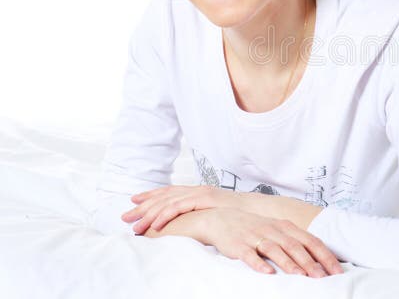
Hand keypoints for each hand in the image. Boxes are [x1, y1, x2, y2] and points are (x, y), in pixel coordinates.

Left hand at [121, 184, 238, 233]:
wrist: (255, 209)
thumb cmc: (236, 213)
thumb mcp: (214, 211)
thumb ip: (200, 212)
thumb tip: (188, 222)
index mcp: (196, 191)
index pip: (168, 192)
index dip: (150, 195)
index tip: (134, 201)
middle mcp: (195, 189)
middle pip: (163, 196)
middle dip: (142, 206)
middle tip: (125, 216)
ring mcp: (199, 193)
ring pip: (168, 202)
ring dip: (149, 215)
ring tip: (136, 226)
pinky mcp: (204, 199)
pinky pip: (180, 207)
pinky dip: (165, 215)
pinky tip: (155, 224)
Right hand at [203, 207, 343, 276]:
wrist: (223, 219)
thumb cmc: (256, 228)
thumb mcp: (278, 231)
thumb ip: (296, 242)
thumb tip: (320, 260)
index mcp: (286, 227)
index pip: (311, 240)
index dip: (325, 255)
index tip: (337, 270)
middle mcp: (273, 230)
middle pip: (295, 246)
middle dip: (310, 262)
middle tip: (322, 277)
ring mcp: (256, 237)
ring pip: (275, 250)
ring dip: (289, 263)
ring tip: (300, 276)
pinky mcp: (239, 246)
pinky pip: (250, 255)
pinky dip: (259, 264)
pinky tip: (268, 273)